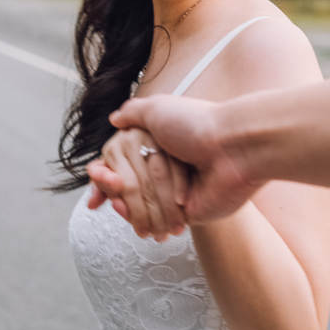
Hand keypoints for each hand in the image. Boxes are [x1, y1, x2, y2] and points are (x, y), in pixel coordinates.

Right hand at [102, 95, 262, 236]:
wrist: (233, 149)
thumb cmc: (198, 125)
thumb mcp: (157, 108)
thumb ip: (133, 112)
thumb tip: (114, 118)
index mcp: (160, 144)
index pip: (124, 161)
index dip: (106, 170)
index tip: (95, 175)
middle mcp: (168, 167)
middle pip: (129, 185)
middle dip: (112, 189)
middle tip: (103, 190)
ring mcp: (176, 192)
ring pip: (140, 206)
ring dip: (124, 206)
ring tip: (117, 202)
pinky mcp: (186, 214)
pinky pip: (158, 221)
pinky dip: (141, 219)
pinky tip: (130, 214)